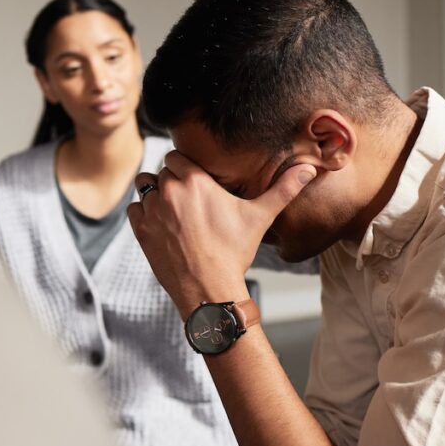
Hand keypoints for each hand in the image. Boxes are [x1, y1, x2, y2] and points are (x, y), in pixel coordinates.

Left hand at [127, 151, 315, 316]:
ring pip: (146, 188)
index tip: (196, 181)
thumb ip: (284, 189)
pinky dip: (144, 214)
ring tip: (174, 212)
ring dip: (156, 195)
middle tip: (189, 200)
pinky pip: (135, 209)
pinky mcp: (141, 231)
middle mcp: (170, 191)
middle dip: (173, 181)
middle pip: (162, 171)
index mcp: (195, 180)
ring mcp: (152, 211)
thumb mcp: (260, 217)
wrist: (209, 289)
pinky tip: (162, 225)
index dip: (186, 168)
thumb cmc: (235, 253)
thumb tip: (310, 168)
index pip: (177, 156)